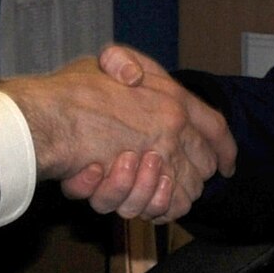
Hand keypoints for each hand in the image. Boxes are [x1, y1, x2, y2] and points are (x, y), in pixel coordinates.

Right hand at [0, 44, 235, 221]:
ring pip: (184, 191)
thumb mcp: (101, 63)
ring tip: (139, 184)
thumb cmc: (68, 92)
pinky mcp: (139, 188)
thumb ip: (124, 63)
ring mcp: (157, 160)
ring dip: (165, 192)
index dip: (225, 148)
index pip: (216, 127)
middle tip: (171, 177)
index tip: (227, 164)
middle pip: (204, 166)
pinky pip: (163, 209)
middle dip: (193, 175)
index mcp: (170, 98)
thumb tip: (135, 77)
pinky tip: (136, 197)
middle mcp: (171, 129)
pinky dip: (154, 208)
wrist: (46, 120)